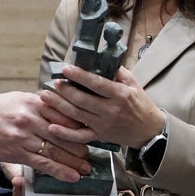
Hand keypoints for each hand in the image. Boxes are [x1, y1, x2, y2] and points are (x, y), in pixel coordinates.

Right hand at [0, 91, 90, 182]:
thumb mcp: (20, 98)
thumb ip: (42, 104)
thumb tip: (65, 108)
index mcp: (33, 102)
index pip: (64, 113)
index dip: (80, 124)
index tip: (92, 131)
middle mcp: (30, 119)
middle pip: (63, 133)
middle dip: (80, 145)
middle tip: (93, 154)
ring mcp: (23, 137)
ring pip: (55, 150)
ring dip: (74, 161)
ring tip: (86, 168)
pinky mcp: (17, 153)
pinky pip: (42, 164)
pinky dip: (59, 171)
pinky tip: (72, 176)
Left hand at [40, 65, 163, 149]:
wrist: (149, 130)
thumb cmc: (141, 104)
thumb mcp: (134, 84)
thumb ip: (118, 72)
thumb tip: (101, 59)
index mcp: (120, 95)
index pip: (97, 84)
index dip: (80, 76)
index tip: (66, 69)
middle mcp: (110, 110)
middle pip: (83, 100)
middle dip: (65, 91)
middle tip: (53, 83)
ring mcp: (104, 125)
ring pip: (77, 116)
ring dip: (59, 106)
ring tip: (45, 97)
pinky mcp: (100, 136)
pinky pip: (80, 136)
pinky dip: (65, 133)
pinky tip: (52, 127)